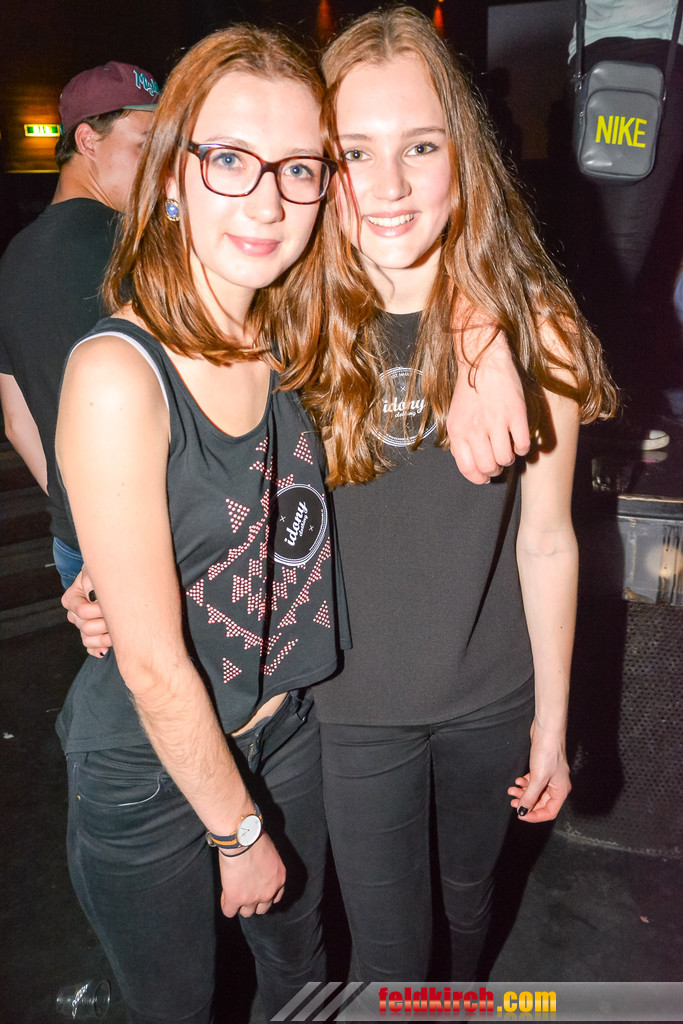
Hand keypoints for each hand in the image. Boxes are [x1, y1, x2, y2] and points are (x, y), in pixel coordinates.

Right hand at [61, 567, 110, 657]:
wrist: (115, 577)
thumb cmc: (107, 572)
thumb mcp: (97, 571)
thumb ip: (91, 580)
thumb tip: (91, 595)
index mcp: (72, 598)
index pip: (82, 611)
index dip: (99, 610)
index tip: (114, 604)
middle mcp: (74, 614)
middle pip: (85, 627)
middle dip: (105, 623)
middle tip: (122, 617)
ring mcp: (82, 625)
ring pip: (87, 640)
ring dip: (105, 638)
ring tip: (119, 631)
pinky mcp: (91, 635)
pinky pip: (91, 649)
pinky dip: (99, 649)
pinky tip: (109, 647)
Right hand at [219, 832, 285, 917]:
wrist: (242, 839)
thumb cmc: (255, 837)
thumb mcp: (270, 853)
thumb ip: (267, 865)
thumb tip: (258, 865)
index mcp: (279, 879)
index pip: (275, 897)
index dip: (264, 894)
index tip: (257, 889)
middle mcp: (269, 892)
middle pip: (262, 909)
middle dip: (254, 902)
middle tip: (245, 891)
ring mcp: (252, 898)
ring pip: (246, 913)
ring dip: (240, 905)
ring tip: (233, 893)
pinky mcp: (236, 899)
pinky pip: (229, 912)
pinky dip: (226, 906)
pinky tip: (225, 896)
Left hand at [447, 333, 529, 483]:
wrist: (482, 360)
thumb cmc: (470, 388)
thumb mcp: (455, 416)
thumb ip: (460, 440)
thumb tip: (469, 463)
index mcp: (458, 431)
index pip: (467, 468)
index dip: (478, 477)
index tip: (484, 476)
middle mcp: (475, 429)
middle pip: (488, 467)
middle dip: (495, 469)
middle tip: (498, 461)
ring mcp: (496, 422)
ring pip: (505, 459)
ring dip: (509, 459)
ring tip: (508, 448)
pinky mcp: (515, 414)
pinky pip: (522, 445)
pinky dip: (522, 448)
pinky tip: (519, 439)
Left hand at [508, 719, 570, 822]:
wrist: (547, 730)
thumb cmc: (548, 752)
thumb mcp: (537, 778)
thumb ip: (530, 797)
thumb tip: (523, 811)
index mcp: (561, 791)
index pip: (549, 811)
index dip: (534, 815)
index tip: (520, 814)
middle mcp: (557, 786)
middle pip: (541, 802)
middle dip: (526, 802)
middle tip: (513, 802)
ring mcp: (550, 777)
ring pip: (535, 792)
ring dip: (523, 792)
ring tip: (512, 790)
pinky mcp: (542, 768)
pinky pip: (533, 782)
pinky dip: (525, 783)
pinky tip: (518, 780)